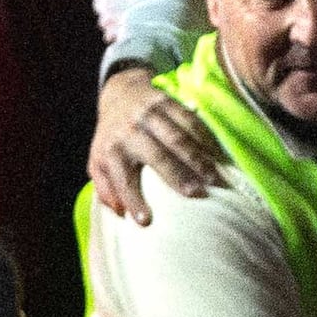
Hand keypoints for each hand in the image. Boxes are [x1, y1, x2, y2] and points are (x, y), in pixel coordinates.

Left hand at [88, 62, 232, 220]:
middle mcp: (130, 130)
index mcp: (112, 149)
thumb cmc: (112, 139)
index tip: (146, 222)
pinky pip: (190, 121)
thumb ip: (105, 188)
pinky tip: (218, 155)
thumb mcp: (98, 162)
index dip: (133, 199)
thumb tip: (120, 212)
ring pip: (178, 138)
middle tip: (197, 195)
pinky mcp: (167, 102)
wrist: (120, 94)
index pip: (122, 178)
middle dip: (177, 176)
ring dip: (198, 159)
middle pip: (157, 156)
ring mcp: (150, 114)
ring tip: (215, 179)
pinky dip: (206, 139)